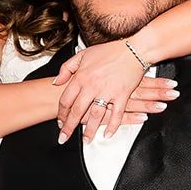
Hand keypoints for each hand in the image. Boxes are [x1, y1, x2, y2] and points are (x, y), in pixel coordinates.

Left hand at [53, 41, 179, 143]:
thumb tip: (56, 82)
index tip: (60, 122)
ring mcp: (107, 92)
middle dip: (69, 127)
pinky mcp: (122, 95)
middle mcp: (92, 86)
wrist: (133, 49)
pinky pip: (116, 115)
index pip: (66, 100)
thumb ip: (67, 69)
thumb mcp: (83, 55)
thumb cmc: (109, 51)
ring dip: (89, 130)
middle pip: (77, 111)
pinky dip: (112, 126)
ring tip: (85, 140)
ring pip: (95, 116)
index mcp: (81, 77)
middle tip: (64, 138)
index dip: (61, 114)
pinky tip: (107, 134)